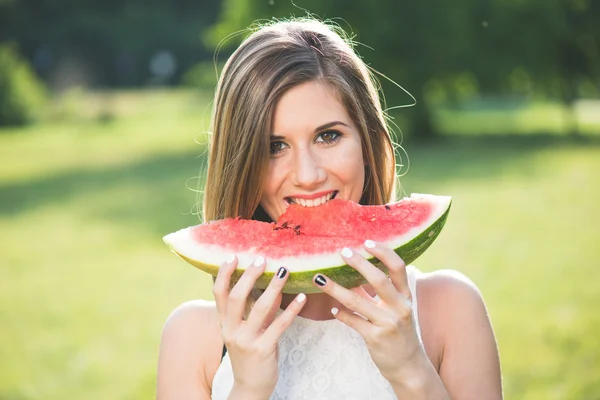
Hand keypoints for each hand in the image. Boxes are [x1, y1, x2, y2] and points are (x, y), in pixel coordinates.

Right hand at [213, 255, 306, 397]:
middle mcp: (232, 330)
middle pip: (236, 297)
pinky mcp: (263, 349)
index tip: (233, 256)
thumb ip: (256, 309)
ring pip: (259, 308)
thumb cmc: (251, 353)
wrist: (250, 387)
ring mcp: (246, 340)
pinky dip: (291, 310)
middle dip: (249, 276)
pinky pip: (279, 325)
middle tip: (262, 260)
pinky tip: (302, 299)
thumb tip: (271, 283)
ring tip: (284, 271)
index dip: (224, 273)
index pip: (219, 293)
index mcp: (225, 323)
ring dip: (274, 287)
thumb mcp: (248, 329)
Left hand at [312, 240, 426, 385]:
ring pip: (357, 301)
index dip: (383, 252)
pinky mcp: (375, 338)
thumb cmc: (399, 332)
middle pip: (378, 280)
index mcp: (405, 296)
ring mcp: (388, 323)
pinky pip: (353, 321)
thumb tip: (354, 271)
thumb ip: (378, 292)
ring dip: (335, 288)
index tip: (366, 242)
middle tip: (342, 252)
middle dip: (359, 264)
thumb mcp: (395, 309)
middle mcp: (399, 307)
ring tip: (319, 279)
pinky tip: (333, 309)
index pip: (398, 267)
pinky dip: (341, 314)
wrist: (408, 365)